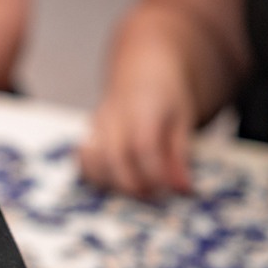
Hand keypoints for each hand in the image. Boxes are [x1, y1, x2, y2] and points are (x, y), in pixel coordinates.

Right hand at [79, 67, 195, 198]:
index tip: (174, 189)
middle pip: (114, 158)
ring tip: (139, 189)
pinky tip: (117, 180)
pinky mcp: (87, 135)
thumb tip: (183, 189)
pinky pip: (85, 162)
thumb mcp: (182, 120)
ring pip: (94, 164)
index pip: (143, 146)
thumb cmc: (166, 97)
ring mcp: (95, 125)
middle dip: (135, 184)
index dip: (156, 173)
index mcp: (143, 107)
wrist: (140, 71)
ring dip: (115, 184)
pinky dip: (98, 177)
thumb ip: (180, 154)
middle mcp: (113, 116)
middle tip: (157, 196)